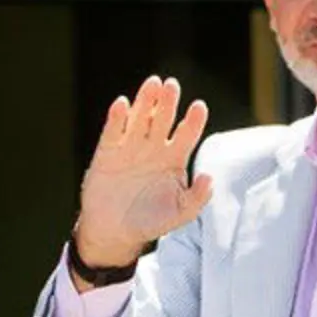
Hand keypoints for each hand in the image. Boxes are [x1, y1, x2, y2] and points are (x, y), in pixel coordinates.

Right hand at [74, 75, 211, 267]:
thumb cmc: (150, 221)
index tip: (198, 107)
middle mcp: (153, 147)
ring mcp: (130, 147)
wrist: (114, 232)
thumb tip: (209, 177)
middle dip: (168, 102)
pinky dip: (117, 118)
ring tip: (152, 84)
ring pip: (139, 117)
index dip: (193, 120)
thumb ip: (197, 198)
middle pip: (163, 118)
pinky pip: (113, 131)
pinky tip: (123, 104)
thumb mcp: (180, 214)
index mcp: (174, 158)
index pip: (187, 133)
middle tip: (172, 85)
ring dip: (145, 101)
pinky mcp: (107, 152)